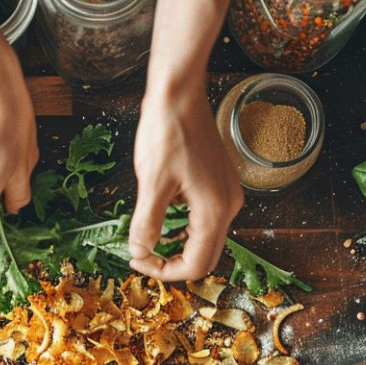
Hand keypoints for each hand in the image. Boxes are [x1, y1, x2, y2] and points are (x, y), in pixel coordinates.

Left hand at [128, 81, 243, 280]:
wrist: (180, 93)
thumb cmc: (167, 131)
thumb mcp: (151, 182)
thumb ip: (147, 223)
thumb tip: (140, 252)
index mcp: (214, 210)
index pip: (196, 265)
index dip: (164, 272)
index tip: (137, 261)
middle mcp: (228, 206)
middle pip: (204, 256)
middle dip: (171, 262)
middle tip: (140, 254)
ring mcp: (226, 193)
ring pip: (204, 238)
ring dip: (176, 245)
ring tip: (147, 237)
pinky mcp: (219, 183)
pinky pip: (203, 217)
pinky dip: (182, 226)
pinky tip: (160, 212)